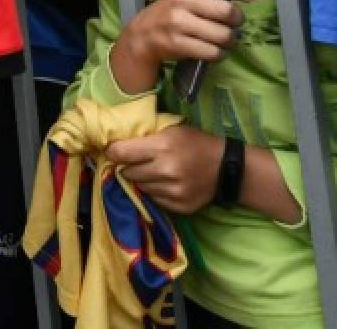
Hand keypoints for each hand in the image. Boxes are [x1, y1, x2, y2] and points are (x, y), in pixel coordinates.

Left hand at [107, 125, 225, 213]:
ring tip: (152, 172)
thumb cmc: (195, 143)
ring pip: (140, 187)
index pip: (122, 153)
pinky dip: (155, 192)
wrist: (226, 167)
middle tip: (134, 162)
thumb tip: (116, 144)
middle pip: (128, 172)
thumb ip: (146, 137)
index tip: (111, 152)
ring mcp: (173, 191)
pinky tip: (164, 184)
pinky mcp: (179, 206)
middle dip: (127, 167)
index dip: (112, 152)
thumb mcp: (172, 130)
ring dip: (141, 180)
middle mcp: (166, 170)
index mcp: (162, 146)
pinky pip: (154, 200)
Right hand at [110, 0, 250, 92]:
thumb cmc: (172, 13)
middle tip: (236, 24)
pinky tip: (216, 52)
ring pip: (222, 35)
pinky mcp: (178, 44)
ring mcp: (178, 24)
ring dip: (230, 41)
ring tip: (226, 40)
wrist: (142, 35)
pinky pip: (211, 52)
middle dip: (237, 20)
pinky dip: (219, 55)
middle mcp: (182, 2)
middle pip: (225, 11)